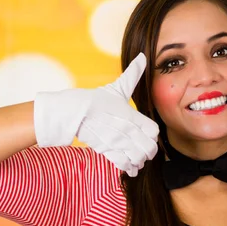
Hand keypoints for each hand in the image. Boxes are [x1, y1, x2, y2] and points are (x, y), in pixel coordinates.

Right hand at [34, 53, 159, 175]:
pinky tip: (129, 165)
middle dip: (150, 151)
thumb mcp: (117, 87)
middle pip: (150, 148)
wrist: (73, 112)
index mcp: (131, 115)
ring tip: (137, 158)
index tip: (148, 135)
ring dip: (140, 160)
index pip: (153, 131)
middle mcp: (127, 130)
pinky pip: (124, 164)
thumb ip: (132, 75)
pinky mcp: (106, 151)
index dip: (153, 135)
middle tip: (146, 150)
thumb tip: (142, 57)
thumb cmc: (95, 99)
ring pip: (138, 158)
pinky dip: (129, 168)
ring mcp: (117, 142)